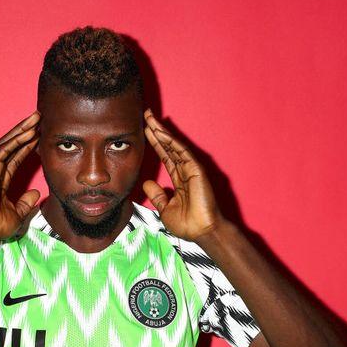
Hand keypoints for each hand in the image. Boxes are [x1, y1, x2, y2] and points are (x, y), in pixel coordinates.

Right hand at [0, 111, 40, 241]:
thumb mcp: (18, 213)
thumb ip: (26, 202)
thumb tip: (36, 194)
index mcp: (2, 179)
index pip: (17, 156)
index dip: (28, 144)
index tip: (40, 134)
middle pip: (13, 144)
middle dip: (26, 130)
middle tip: (40, 117)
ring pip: (9, 142)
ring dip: (23, 129)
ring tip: (36, 118)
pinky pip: (5, 150)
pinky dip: (17, 139)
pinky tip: (29, 132)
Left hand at [142, 108, 225, 241]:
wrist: (202, 232)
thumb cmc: (188, 224)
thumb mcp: (165, 209)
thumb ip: (158, 196)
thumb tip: (148, 183)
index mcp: (179, 179)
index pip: (164, 156)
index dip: (154, 143)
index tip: (144, 130)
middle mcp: (185, 171)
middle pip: (168, 146)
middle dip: (156, 130)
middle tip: (145, 114)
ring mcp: (191, 169)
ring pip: (173, 146)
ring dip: (161, 131)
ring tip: (149, 118)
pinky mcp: (196, 170)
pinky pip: (181, 152)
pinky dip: (170, 141)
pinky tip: (160, 132)